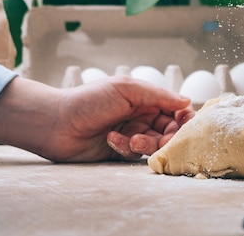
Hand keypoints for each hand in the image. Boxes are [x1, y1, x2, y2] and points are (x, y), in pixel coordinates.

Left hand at [0, 76, 194, 162]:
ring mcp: (130, 134)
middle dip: (168, 136)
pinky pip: (134, 155)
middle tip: (163, 139)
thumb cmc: (89, 100)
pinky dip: (126, 148)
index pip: (174, 110)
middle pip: (169, 131)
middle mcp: (140, 116)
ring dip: (146, 144)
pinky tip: (110, 139)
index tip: (186, 123)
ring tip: (131, 140)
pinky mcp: (119, 151)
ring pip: (154, 145)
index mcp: (144, 98)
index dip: (183, 117)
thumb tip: (187, 101)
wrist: (57, 123)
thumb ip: (158, 95)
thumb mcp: (126, 89)